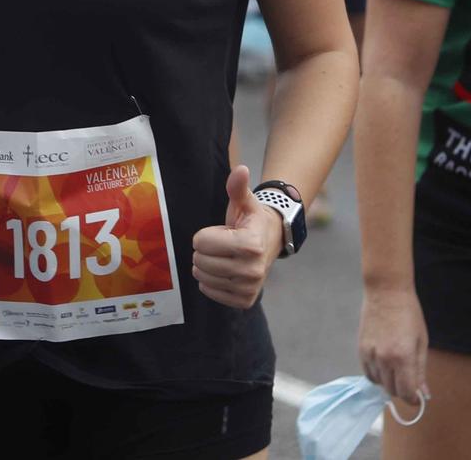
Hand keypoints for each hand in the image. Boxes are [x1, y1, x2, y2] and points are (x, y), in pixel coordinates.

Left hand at [191, 165, 281, 308]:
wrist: (271, 244)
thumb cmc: (251, 220)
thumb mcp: (245, 202)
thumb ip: (238, 187)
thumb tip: (240, 169)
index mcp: (251, 245)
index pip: (201, 242)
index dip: (205, 234)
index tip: (222, 231)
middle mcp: (252, 270)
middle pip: (200, 260)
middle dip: (204, 249)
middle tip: (222, 244)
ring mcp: (249, 288)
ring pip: (202, 277)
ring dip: (206, 265)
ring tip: (224, 256)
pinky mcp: (244, 301)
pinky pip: (208, 291)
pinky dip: (210, 281)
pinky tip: (224, 271)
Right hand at [359, 283, 429, 403]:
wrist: (386, 292)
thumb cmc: (410, 314)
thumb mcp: (421, 342)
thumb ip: (421, 370)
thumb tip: (423, 393)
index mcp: (403, 357)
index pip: (406, 392)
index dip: (414, 399)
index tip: (418, 398)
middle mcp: (384, 359)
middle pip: (392, 390)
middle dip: (403, 390)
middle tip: (410, 380)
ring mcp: (370, 354)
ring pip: (379, 383)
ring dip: (389, 382)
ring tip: (397, 368)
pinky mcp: (361, 349)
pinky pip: (368, 373)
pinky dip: (377, 374)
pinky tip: (385, 364)